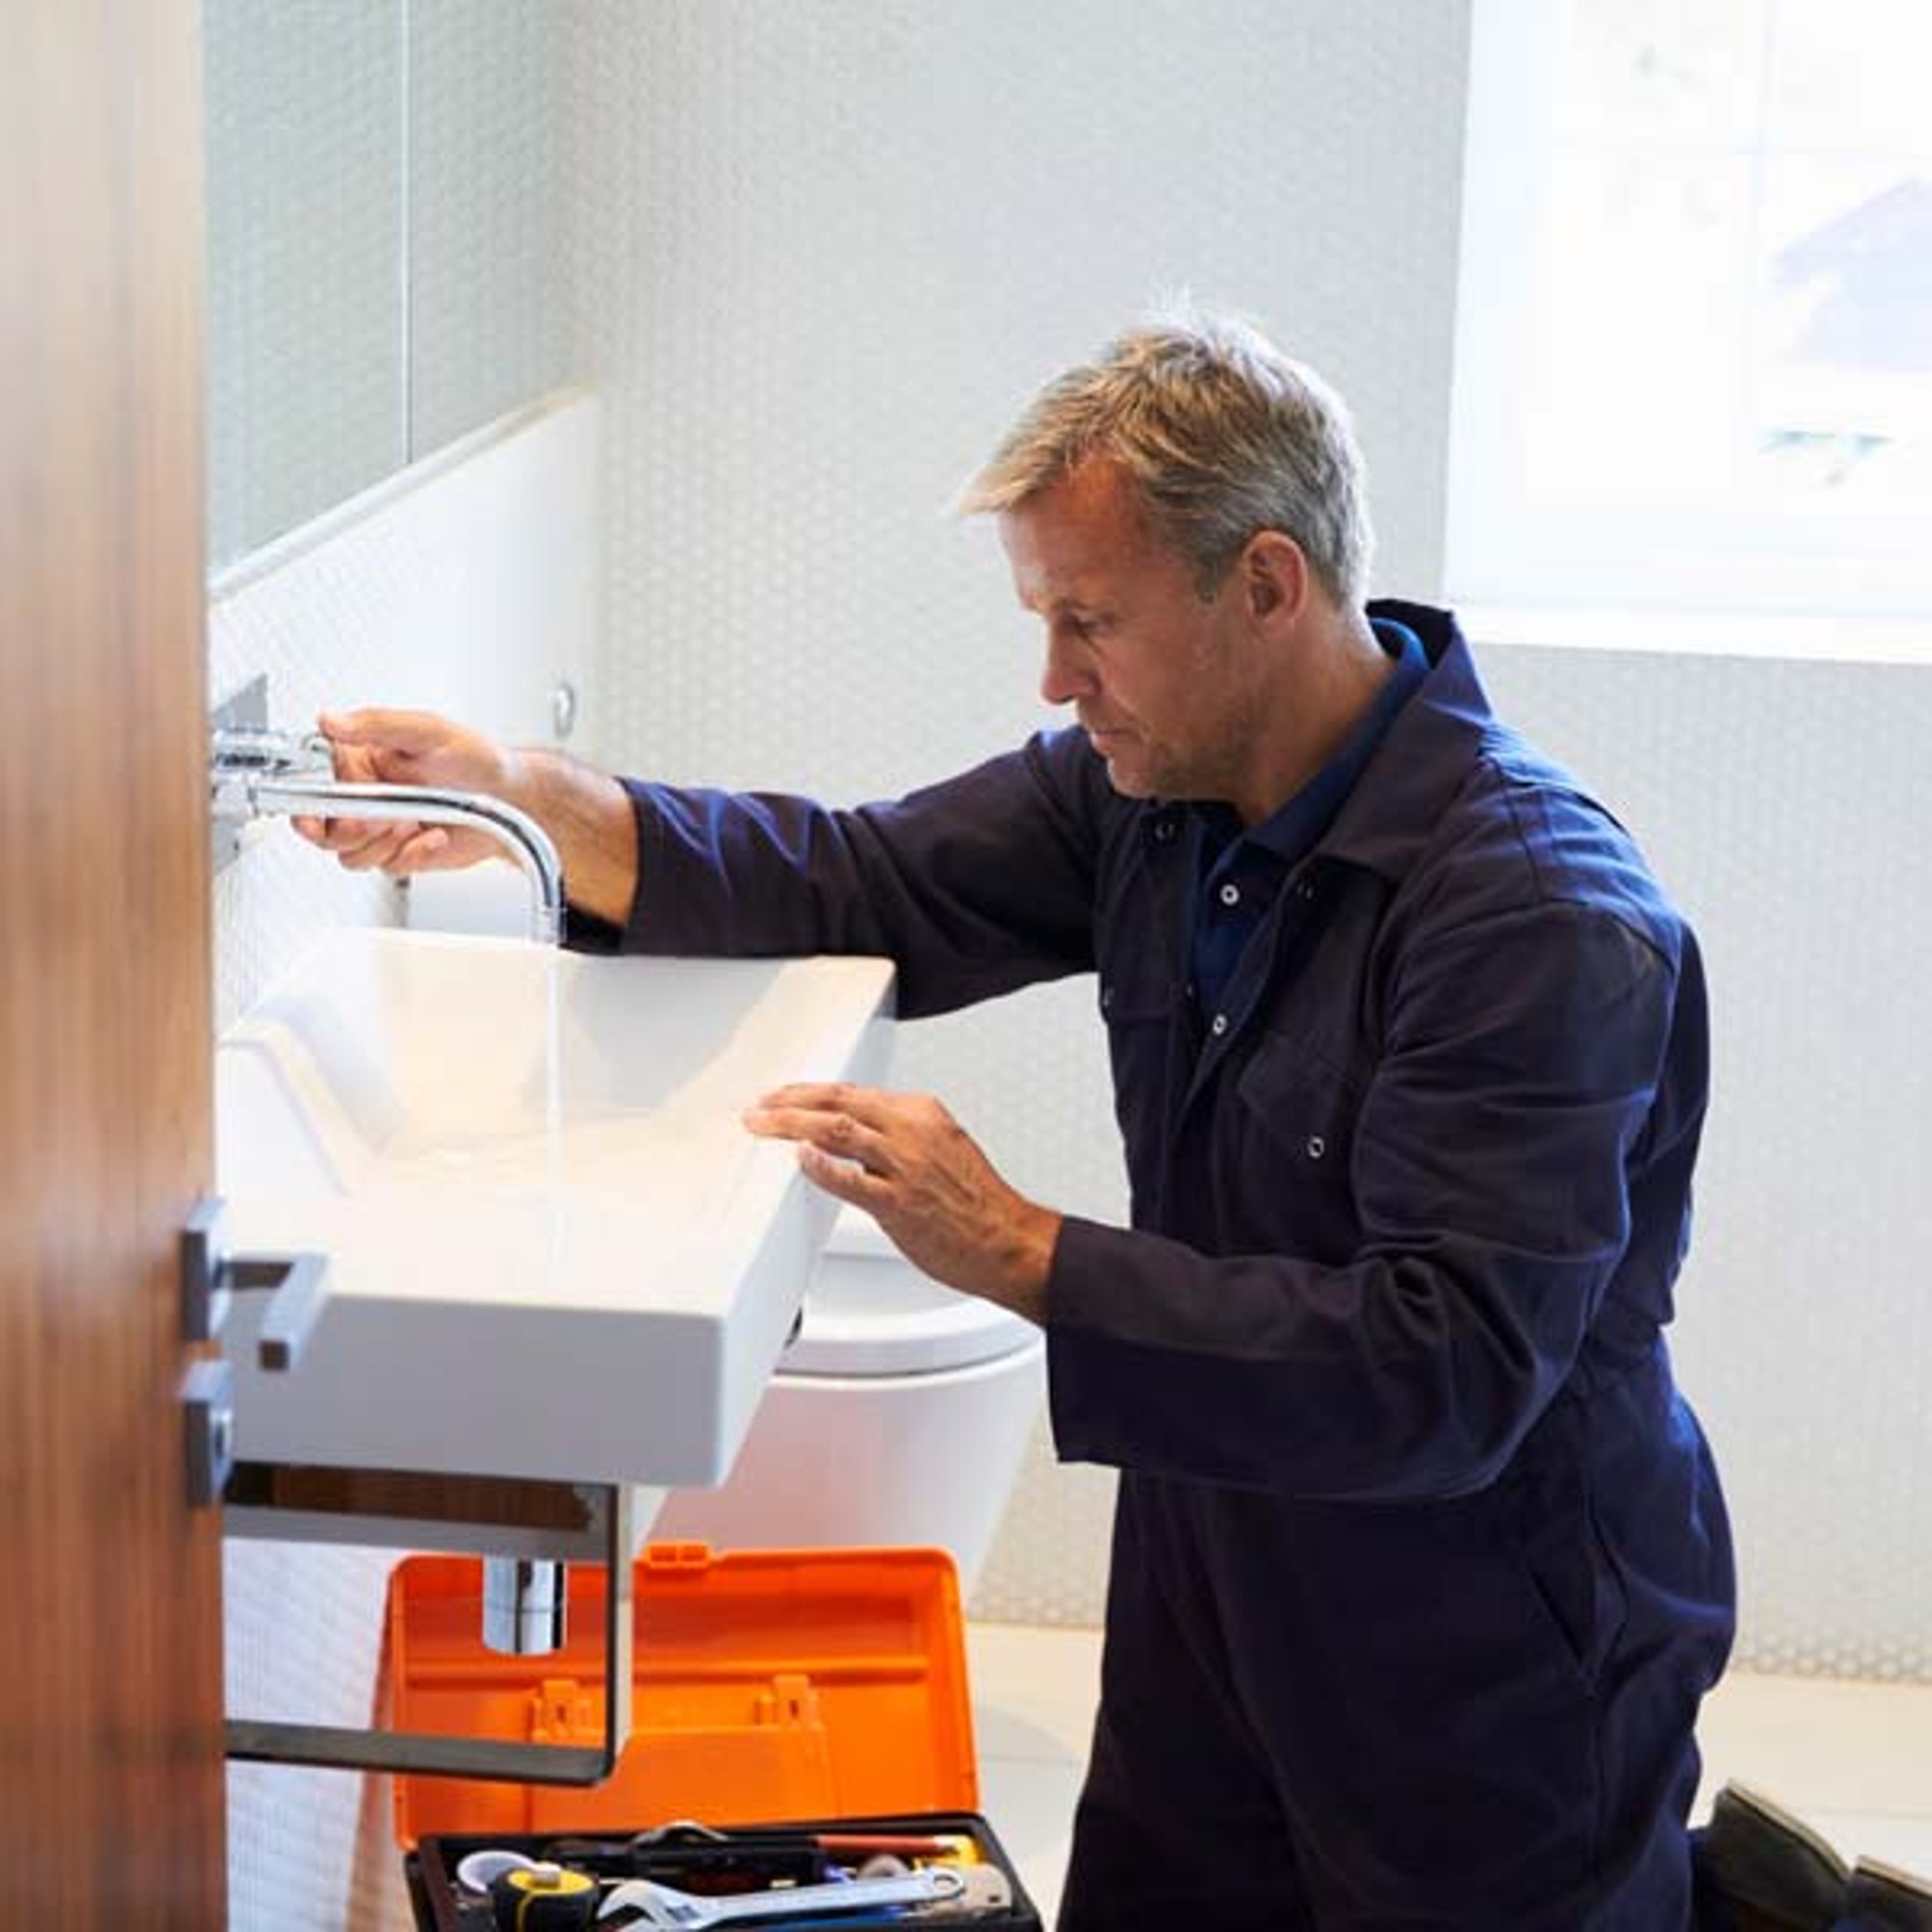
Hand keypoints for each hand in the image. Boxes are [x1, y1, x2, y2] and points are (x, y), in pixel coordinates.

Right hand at [293, 708, 527, 875]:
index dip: (304, 797)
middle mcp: (365, 796)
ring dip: (381, 843)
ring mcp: (382, 828)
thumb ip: (378, 724)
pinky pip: (388, 867)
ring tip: (412, 822)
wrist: (513, 799)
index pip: (310, 779)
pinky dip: (413, 855)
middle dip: (341, 830)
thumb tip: (330, 720)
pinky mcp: (402, 853)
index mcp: (360, 760)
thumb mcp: (428, 730)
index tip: (314, 805)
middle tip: (369, 821)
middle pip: (320, 828)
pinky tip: (433, 836)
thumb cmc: (477, 759)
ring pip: (350, 853)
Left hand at [742, 1083, 1058, 1322]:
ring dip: (790, 1125)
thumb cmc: (978, 1205)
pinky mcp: (900, 1203)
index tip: (784, 1097)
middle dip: (790, 1102)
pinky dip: (822, 1166)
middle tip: (758, 1107)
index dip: (810, 1092)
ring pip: (837, 1131)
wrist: (1008, 1241)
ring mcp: (906, 1166)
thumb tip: (855, 1141)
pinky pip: (852, 1180)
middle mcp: (913, 1131)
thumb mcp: (943, 1149)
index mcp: (923, 1113)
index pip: (853, 1093)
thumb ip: (900, 1139)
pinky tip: (802, 1160)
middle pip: (838, 1103)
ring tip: (762, 1126)